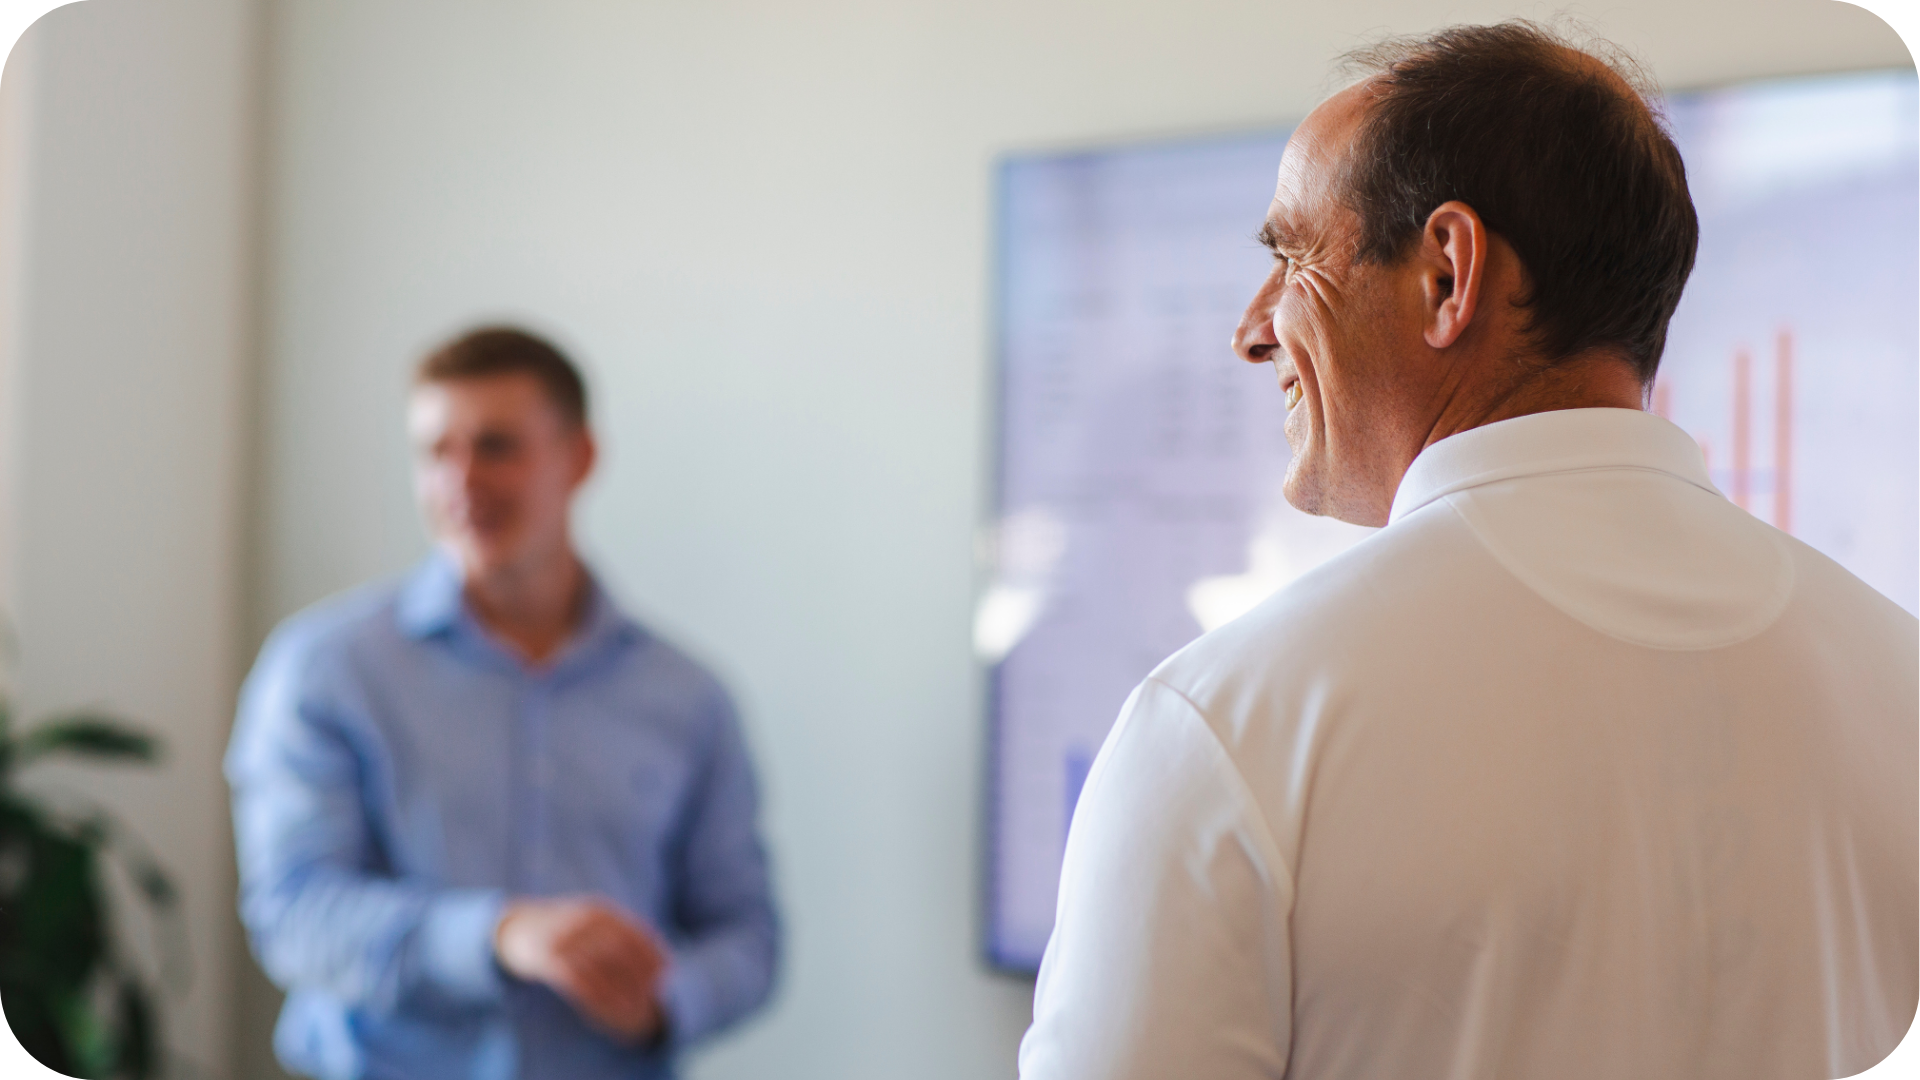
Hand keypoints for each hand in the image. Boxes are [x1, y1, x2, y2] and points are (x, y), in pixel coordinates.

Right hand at [494, 896, 669, 1042]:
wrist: (517, 928)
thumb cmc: (565, 930)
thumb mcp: (592, 923)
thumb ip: (620, 936)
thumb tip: (661, 960)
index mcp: (599, 911)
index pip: (633, 933)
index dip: (652, 952)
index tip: (666, 971)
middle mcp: (582, 921)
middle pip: (619, 951)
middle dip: (639, 975)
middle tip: (652, 995)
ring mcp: (564, 938)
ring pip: (599, 969)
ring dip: (620, 991)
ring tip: (636, 1010)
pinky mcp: (547, 957)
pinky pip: (577, 980)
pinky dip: (596, 997)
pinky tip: (608, 1010)